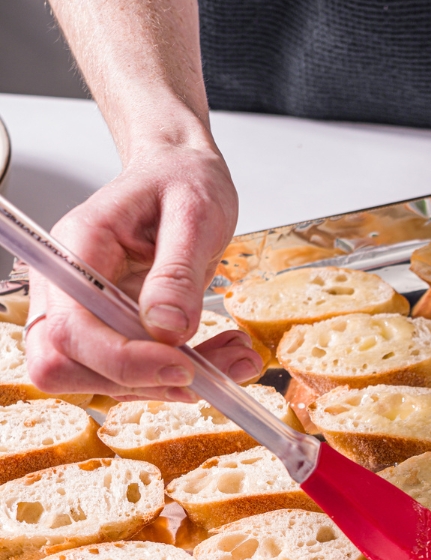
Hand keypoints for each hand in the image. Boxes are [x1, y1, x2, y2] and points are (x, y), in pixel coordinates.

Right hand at [25, 142, 261, 400]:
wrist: (183, 174)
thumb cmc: (181, 180)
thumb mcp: (193, 213)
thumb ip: (177, 271)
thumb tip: (167, 328)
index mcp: (77, 249)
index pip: (69, 328)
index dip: (120, 360)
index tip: (179, 364)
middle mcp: (71, 288)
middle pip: (66, 366)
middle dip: (137, 382)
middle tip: (204, 373)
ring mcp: (91, 314)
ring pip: (106, 380)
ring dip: (172, 385)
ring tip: (235, 358)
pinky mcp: (118, 333)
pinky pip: (139, 374)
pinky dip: (185, 378)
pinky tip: (226, 358)